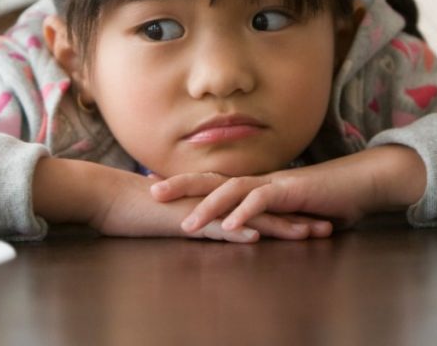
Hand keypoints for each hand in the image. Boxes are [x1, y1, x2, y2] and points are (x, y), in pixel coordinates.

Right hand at [94, 169, 331, 242]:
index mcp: (212, 202)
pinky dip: (234, 232)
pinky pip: (212, 227)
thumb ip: (194, 219)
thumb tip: (208, 227)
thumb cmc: (134, 209)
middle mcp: (212, 202)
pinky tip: (254, 238)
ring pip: (246, 218)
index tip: (314, 219)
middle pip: (261, 211)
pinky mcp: (181, 220)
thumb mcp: (173, 216)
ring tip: (308, 233)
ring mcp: (199, 210)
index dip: (286, 213)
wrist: (106, 197)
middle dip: (297, 218)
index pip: (256, 207)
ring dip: (278, 226)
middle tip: (329, 225)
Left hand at [150, 145, 425, 233]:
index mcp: (254, 183)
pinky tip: (229, 228)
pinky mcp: (292, 192)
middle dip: (181, 186)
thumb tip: (244, 226)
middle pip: (212, 179)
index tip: (157, 189)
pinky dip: (244, 213)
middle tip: (152, 193)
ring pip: (232, 190)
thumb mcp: (288, 210)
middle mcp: (259, 179)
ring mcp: (274, 183)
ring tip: (187, 224)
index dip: (185, 185)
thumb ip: (265, 216)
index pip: (212, 181)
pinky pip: (263, 201)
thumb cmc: (327, 198)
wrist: (362, 182)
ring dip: (208, 207)